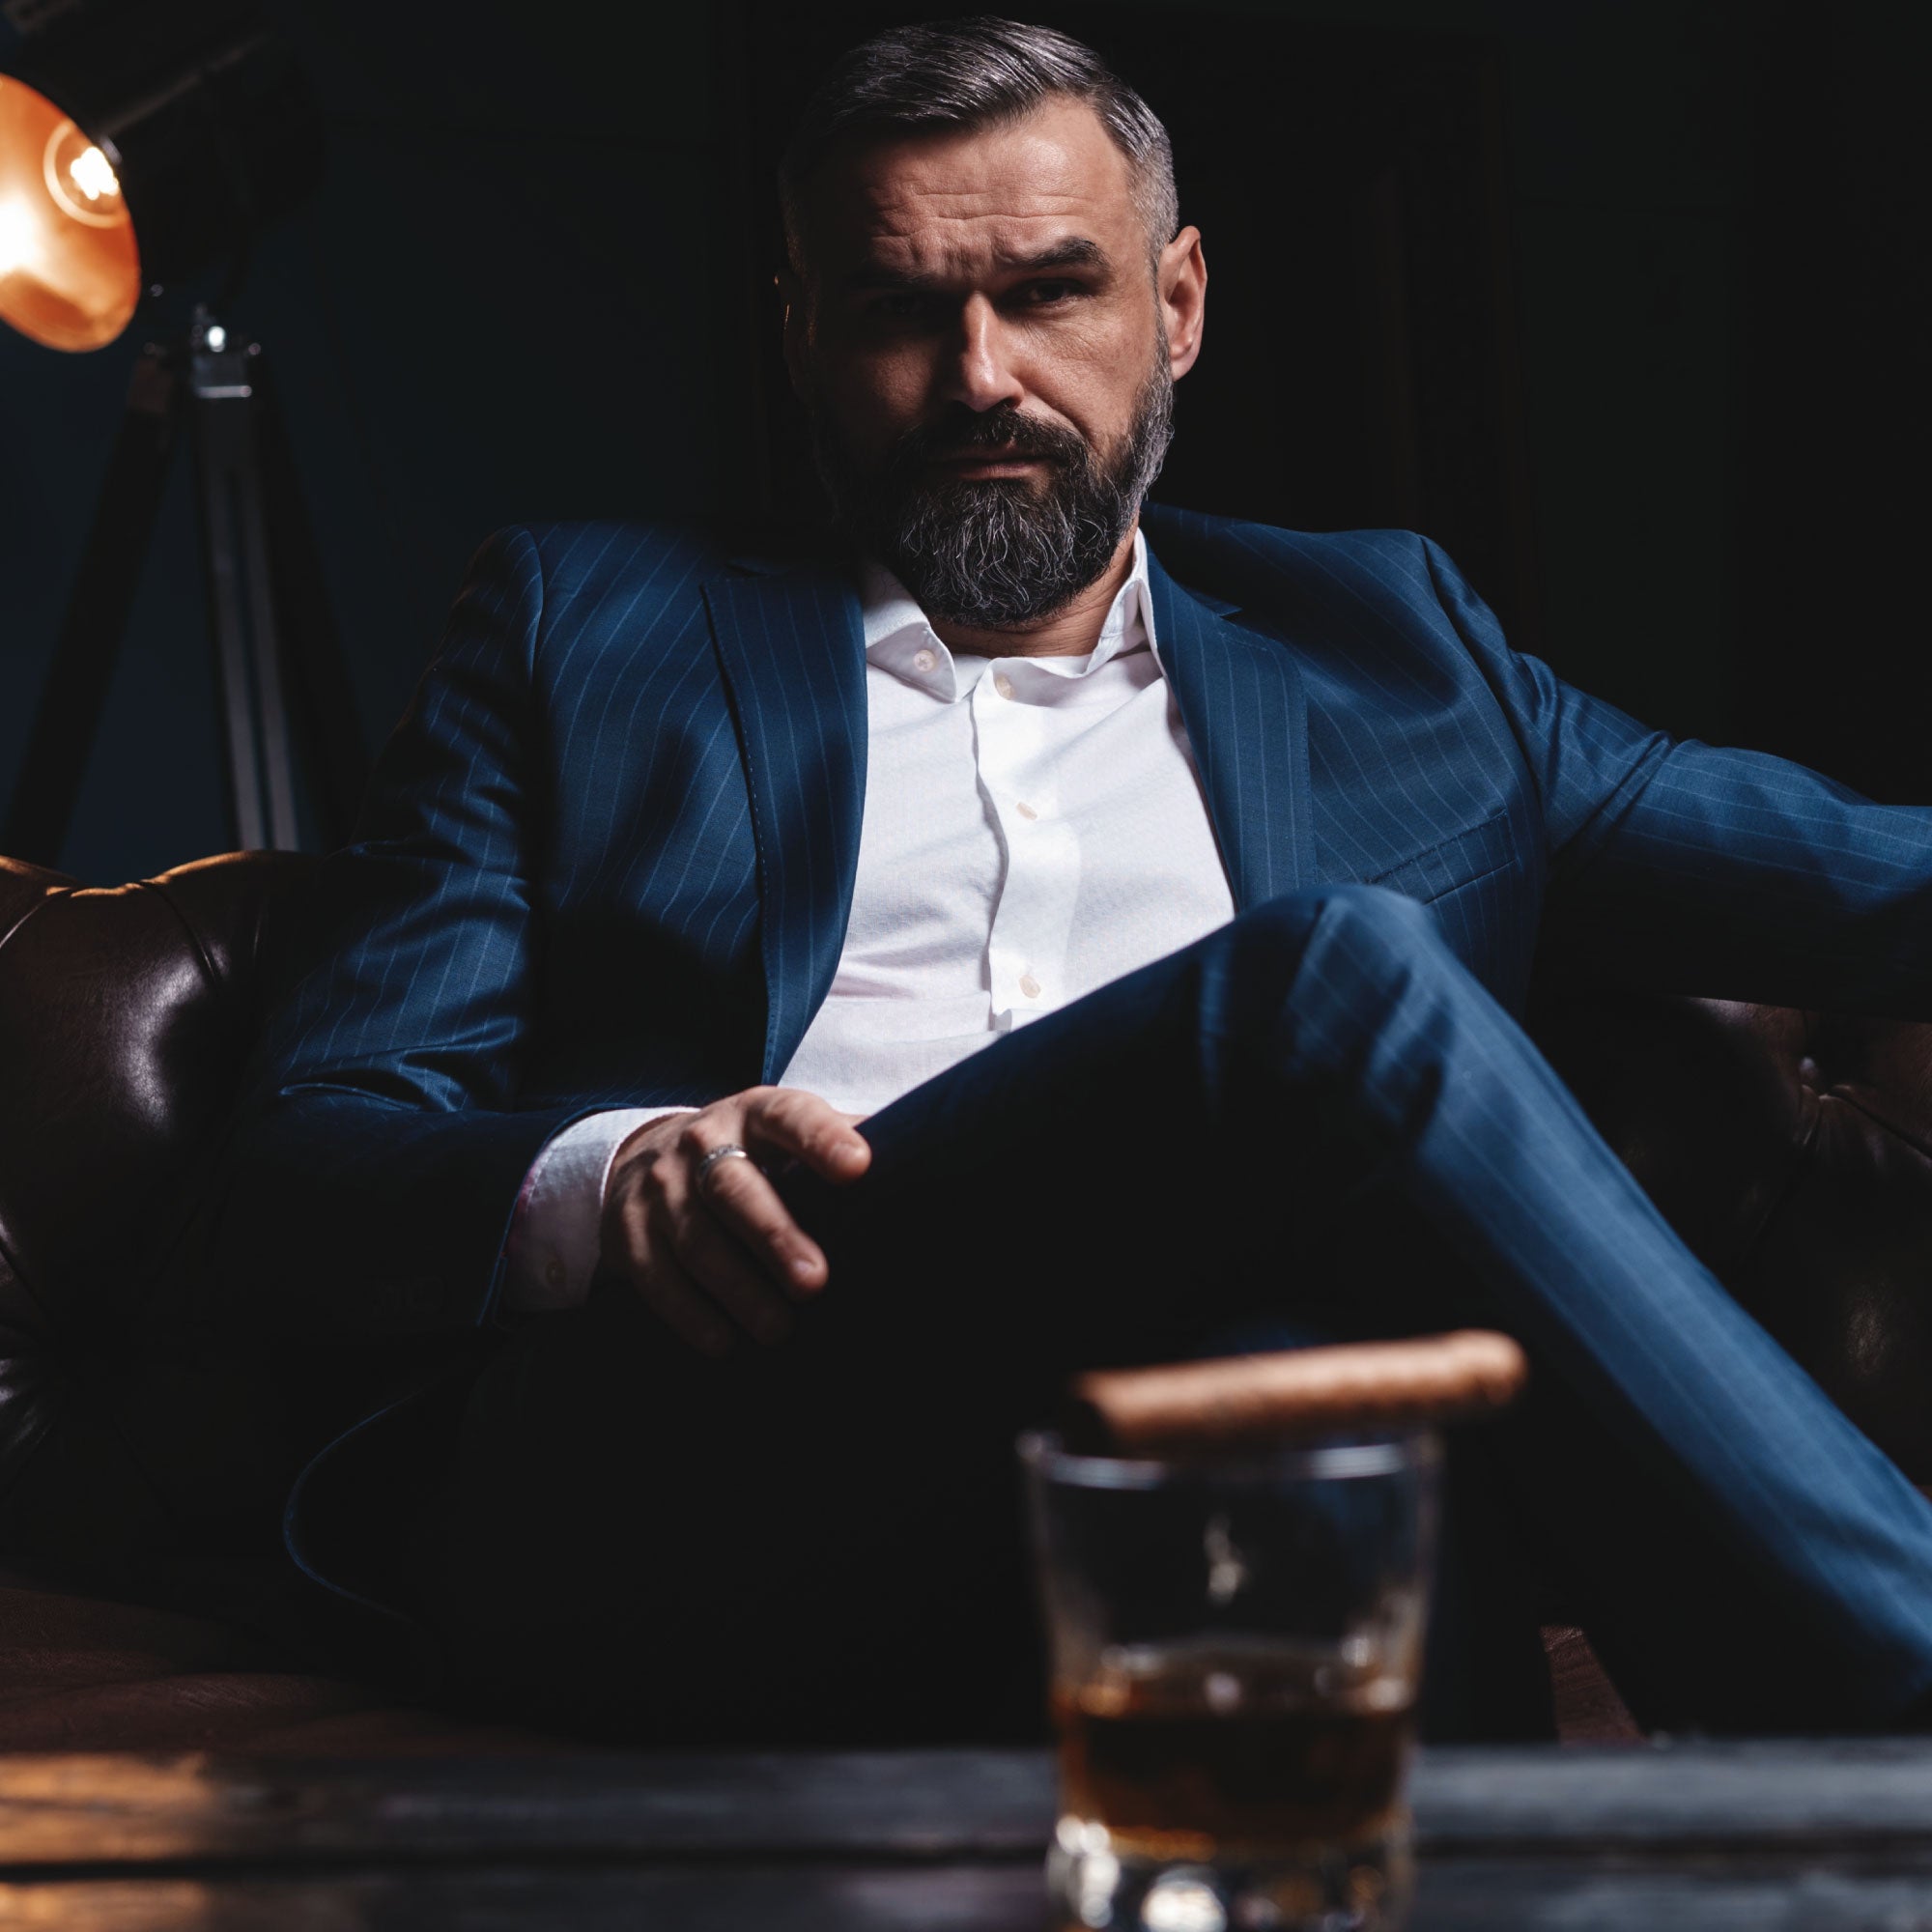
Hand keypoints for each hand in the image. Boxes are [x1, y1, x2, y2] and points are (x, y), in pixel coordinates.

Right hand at [599, 1087, 869, 1355]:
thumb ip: (842, 1141)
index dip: (821, 1139)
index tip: (859, 1167)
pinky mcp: (627, 1231)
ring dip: (737, 1289)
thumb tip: (924, 1151)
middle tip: (815, 1282)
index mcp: (754, 1113)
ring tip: (778, 1330)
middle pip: (735, 1188)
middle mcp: (701, 1144)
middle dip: (774, 1236)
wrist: (647, 1156)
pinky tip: (724, 1343)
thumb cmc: (750, 1154)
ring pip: (696, 1239)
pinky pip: (656, 1277)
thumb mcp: (787, 1135)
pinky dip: (689, 1314)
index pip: (790, 1118)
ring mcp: (659, 1188)